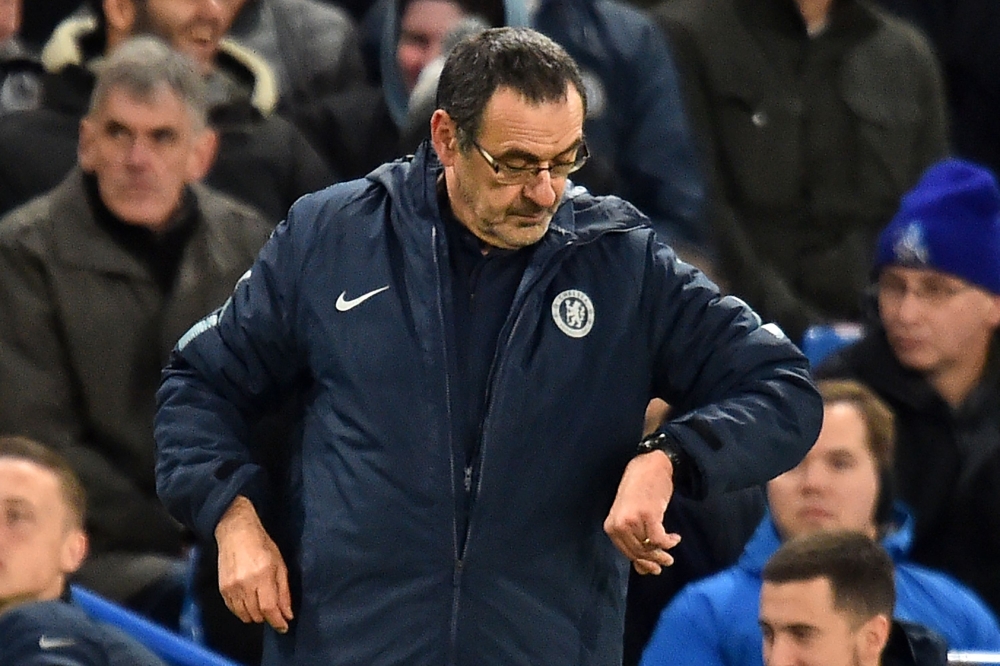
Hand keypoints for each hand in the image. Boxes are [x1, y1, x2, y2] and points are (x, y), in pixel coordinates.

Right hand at [215, 496, 293, 632]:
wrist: (236, 533)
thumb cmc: (263, 546)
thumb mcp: (280, 565)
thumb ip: (284, 591)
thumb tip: (288, 614)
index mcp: (262, 576)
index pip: (269, 608)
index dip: (277, 621)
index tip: (284, 627)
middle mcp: (245, 584)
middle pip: (257, 615)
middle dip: (268, 617)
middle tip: (274, 610)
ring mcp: (231, 588)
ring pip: (244, 615)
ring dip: (255, 615)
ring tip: (261, 605)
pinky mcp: (222, 590)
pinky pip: (234, 610)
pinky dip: (243, 611)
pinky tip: (249, 602)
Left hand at [604, 450, 681, 573]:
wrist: (649, 465)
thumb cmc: (640, 490)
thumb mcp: (630, 515)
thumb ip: (633, 539)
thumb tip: (642, 569)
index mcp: (611, 526)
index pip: (626, 553)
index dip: (641, 562)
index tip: (653, 568)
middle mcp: (619, 525)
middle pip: (638, 553)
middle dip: (653, 561)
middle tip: (667, 562)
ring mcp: (633, 520)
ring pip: (649, 548)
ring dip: (662, 553)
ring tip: (671, 554)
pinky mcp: (648, 515)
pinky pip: (660, 539)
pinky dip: (669, 542)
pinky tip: (675, 538)